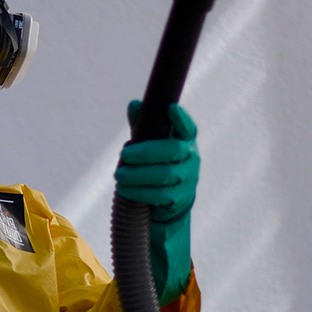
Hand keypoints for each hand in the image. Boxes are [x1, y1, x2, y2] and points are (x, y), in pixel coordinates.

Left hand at [115, 101, 198, 305]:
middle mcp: (191, 160)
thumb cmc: (155, 169)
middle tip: (123, 156)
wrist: (165, 207)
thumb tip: (134, 105)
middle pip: (172, 152)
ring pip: (164, 176)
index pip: (188, 128)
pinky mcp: (180, 200)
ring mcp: (188, 181)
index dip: (181, 119)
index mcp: (185, 142)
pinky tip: (125, 189)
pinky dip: (140, 191)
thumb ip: (142, 127)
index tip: (170, 109)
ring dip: (138, 175)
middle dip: (146, 152)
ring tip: (119, 175)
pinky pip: (160, 195)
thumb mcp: (148, 147)